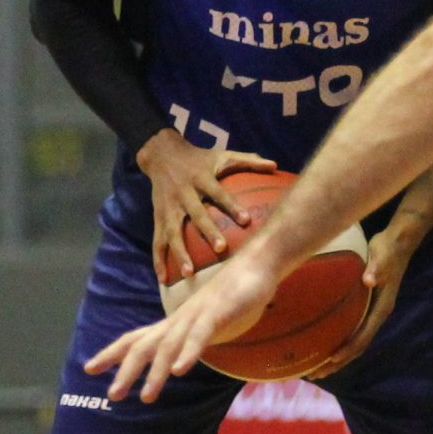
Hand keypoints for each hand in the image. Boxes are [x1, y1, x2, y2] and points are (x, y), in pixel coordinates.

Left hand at [87, 247, 279, 402]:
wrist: (258, 263)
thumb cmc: (233, 295)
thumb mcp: (206, 322)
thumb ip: (191, 338)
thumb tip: (178, 358)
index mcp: (174, 323)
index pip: (136, 338)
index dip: (112, 353)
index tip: (88, 368)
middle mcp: (178, 319)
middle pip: (145, 346)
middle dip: (126, 371)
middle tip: (111, 395)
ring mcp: (196, 315)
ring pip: (169, 346)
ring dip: (157, 372)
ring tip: (145, 397)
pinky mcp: (218, 312)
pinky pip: (200, 335)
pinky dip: (189, 353)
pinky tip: (181, 371)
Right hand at [134, 131, 275, 283]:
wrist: (161, 154)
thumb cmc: (199, 158)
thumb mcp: (222, 155)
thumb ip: (248, 161)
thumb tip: (275, 165)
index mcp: (201, 178)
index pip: (218, 192)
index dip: (231, 206)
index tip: (246, 221)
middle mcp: (183, 193)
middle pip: (196, 214)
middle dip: (207, 232)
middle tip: (221, 249)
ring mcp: (168, 207)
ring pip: (172, 232)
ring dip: (179, 252)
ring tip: (189, 273)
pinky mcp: (157, 217)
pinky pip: (157, 241)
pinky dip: (158, 260)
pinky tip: (164, 279)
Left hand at [306, 214, 417, 379]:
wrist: (398, 242)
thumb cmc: (388, 250)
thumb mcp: (383, 258)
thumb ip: (376, 269)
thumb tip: (370, 280)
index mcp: (381, 309)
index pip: (362, 336)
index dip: (346, 351)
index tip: (329, 361)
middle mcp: (377, 315)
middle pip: (356, 347)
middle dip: (336, 363)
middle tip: (314, 375)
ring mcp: (371, 312)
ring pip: (353, 342)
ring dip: (335, 358)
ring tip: (314, 369)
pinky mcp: (366, 307)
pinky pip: (350, 330)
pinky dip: (336, 341)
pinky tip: (319, 344)